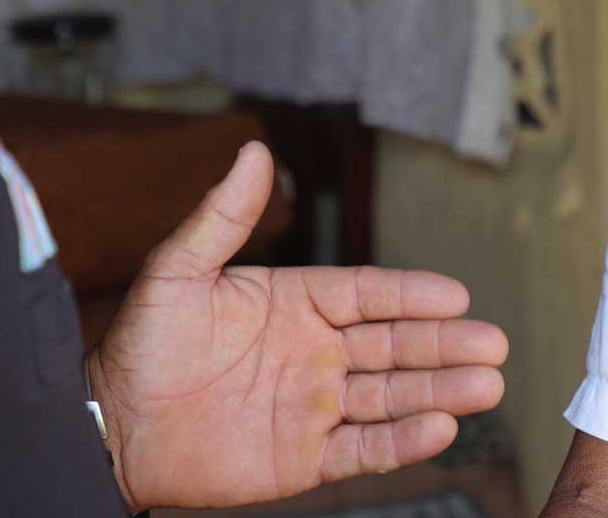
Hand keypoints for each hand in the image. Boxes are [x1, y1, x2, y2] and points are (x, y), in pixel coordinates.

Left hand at [84, 142, 508, 511]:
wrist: (112, 428)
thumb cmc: (141, 344)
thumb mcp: (178, 270)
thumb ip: (224, 216)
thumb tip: (255, 150)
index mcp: (294, 303)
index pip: (367, 294)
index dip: (412, 295)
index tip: (457, 295)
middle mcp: (313, 352)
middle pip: (394, 345)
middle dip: (445, 345)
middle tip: (495, 344)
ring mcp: (313, 405)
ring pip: (391, 396)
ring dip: (440, 390)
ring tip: (488, 386)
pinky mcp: (304, 457)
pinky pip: (364, 448)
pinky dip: (404, 442)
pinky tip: (440, 428)